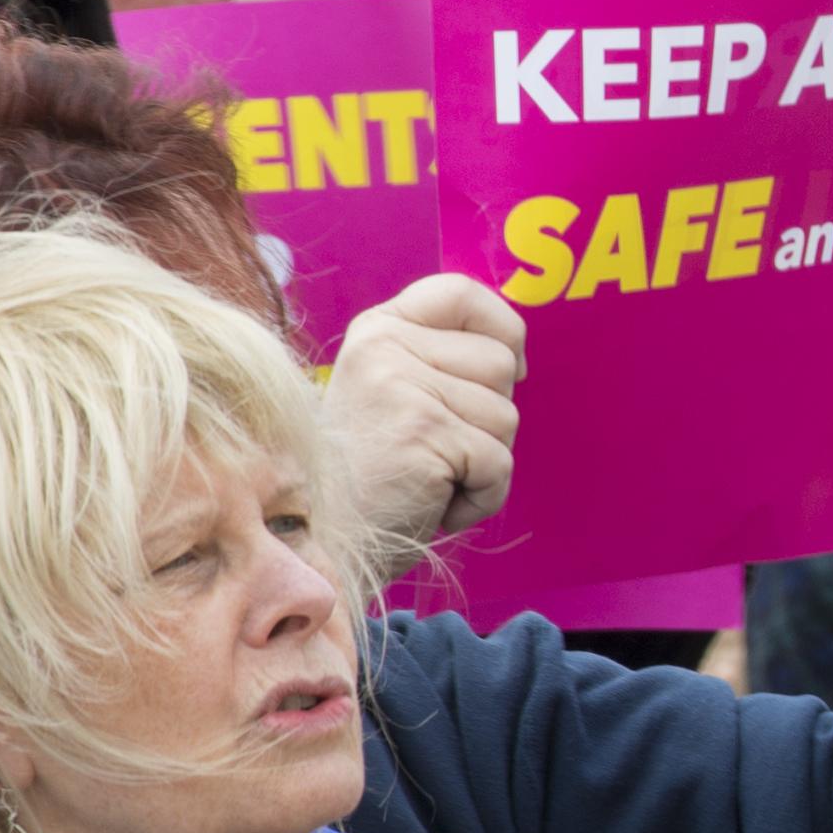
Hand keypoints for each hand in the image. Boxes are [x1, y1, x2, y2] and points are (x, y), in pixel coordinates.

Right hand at [323, 270, 523, 540]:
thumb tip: (515, 356)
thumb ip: (439, 363)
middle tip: (435, 449)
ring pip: (507, 417)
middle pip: (501, 363)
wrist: (316, 539)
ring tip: (429, 477)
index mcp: (378, 329)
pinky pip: (500, 464)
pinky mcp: (422, 432)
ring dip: (484, 462)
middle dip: (490, 417)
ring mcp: (401, 386)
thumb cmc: (368, 476)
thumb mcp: (392, 394)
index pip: (461, 293)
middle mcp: (385, 346)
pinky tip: (434, 504)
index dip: (503, 329)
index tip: (506, 370)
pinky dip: (482, 497)